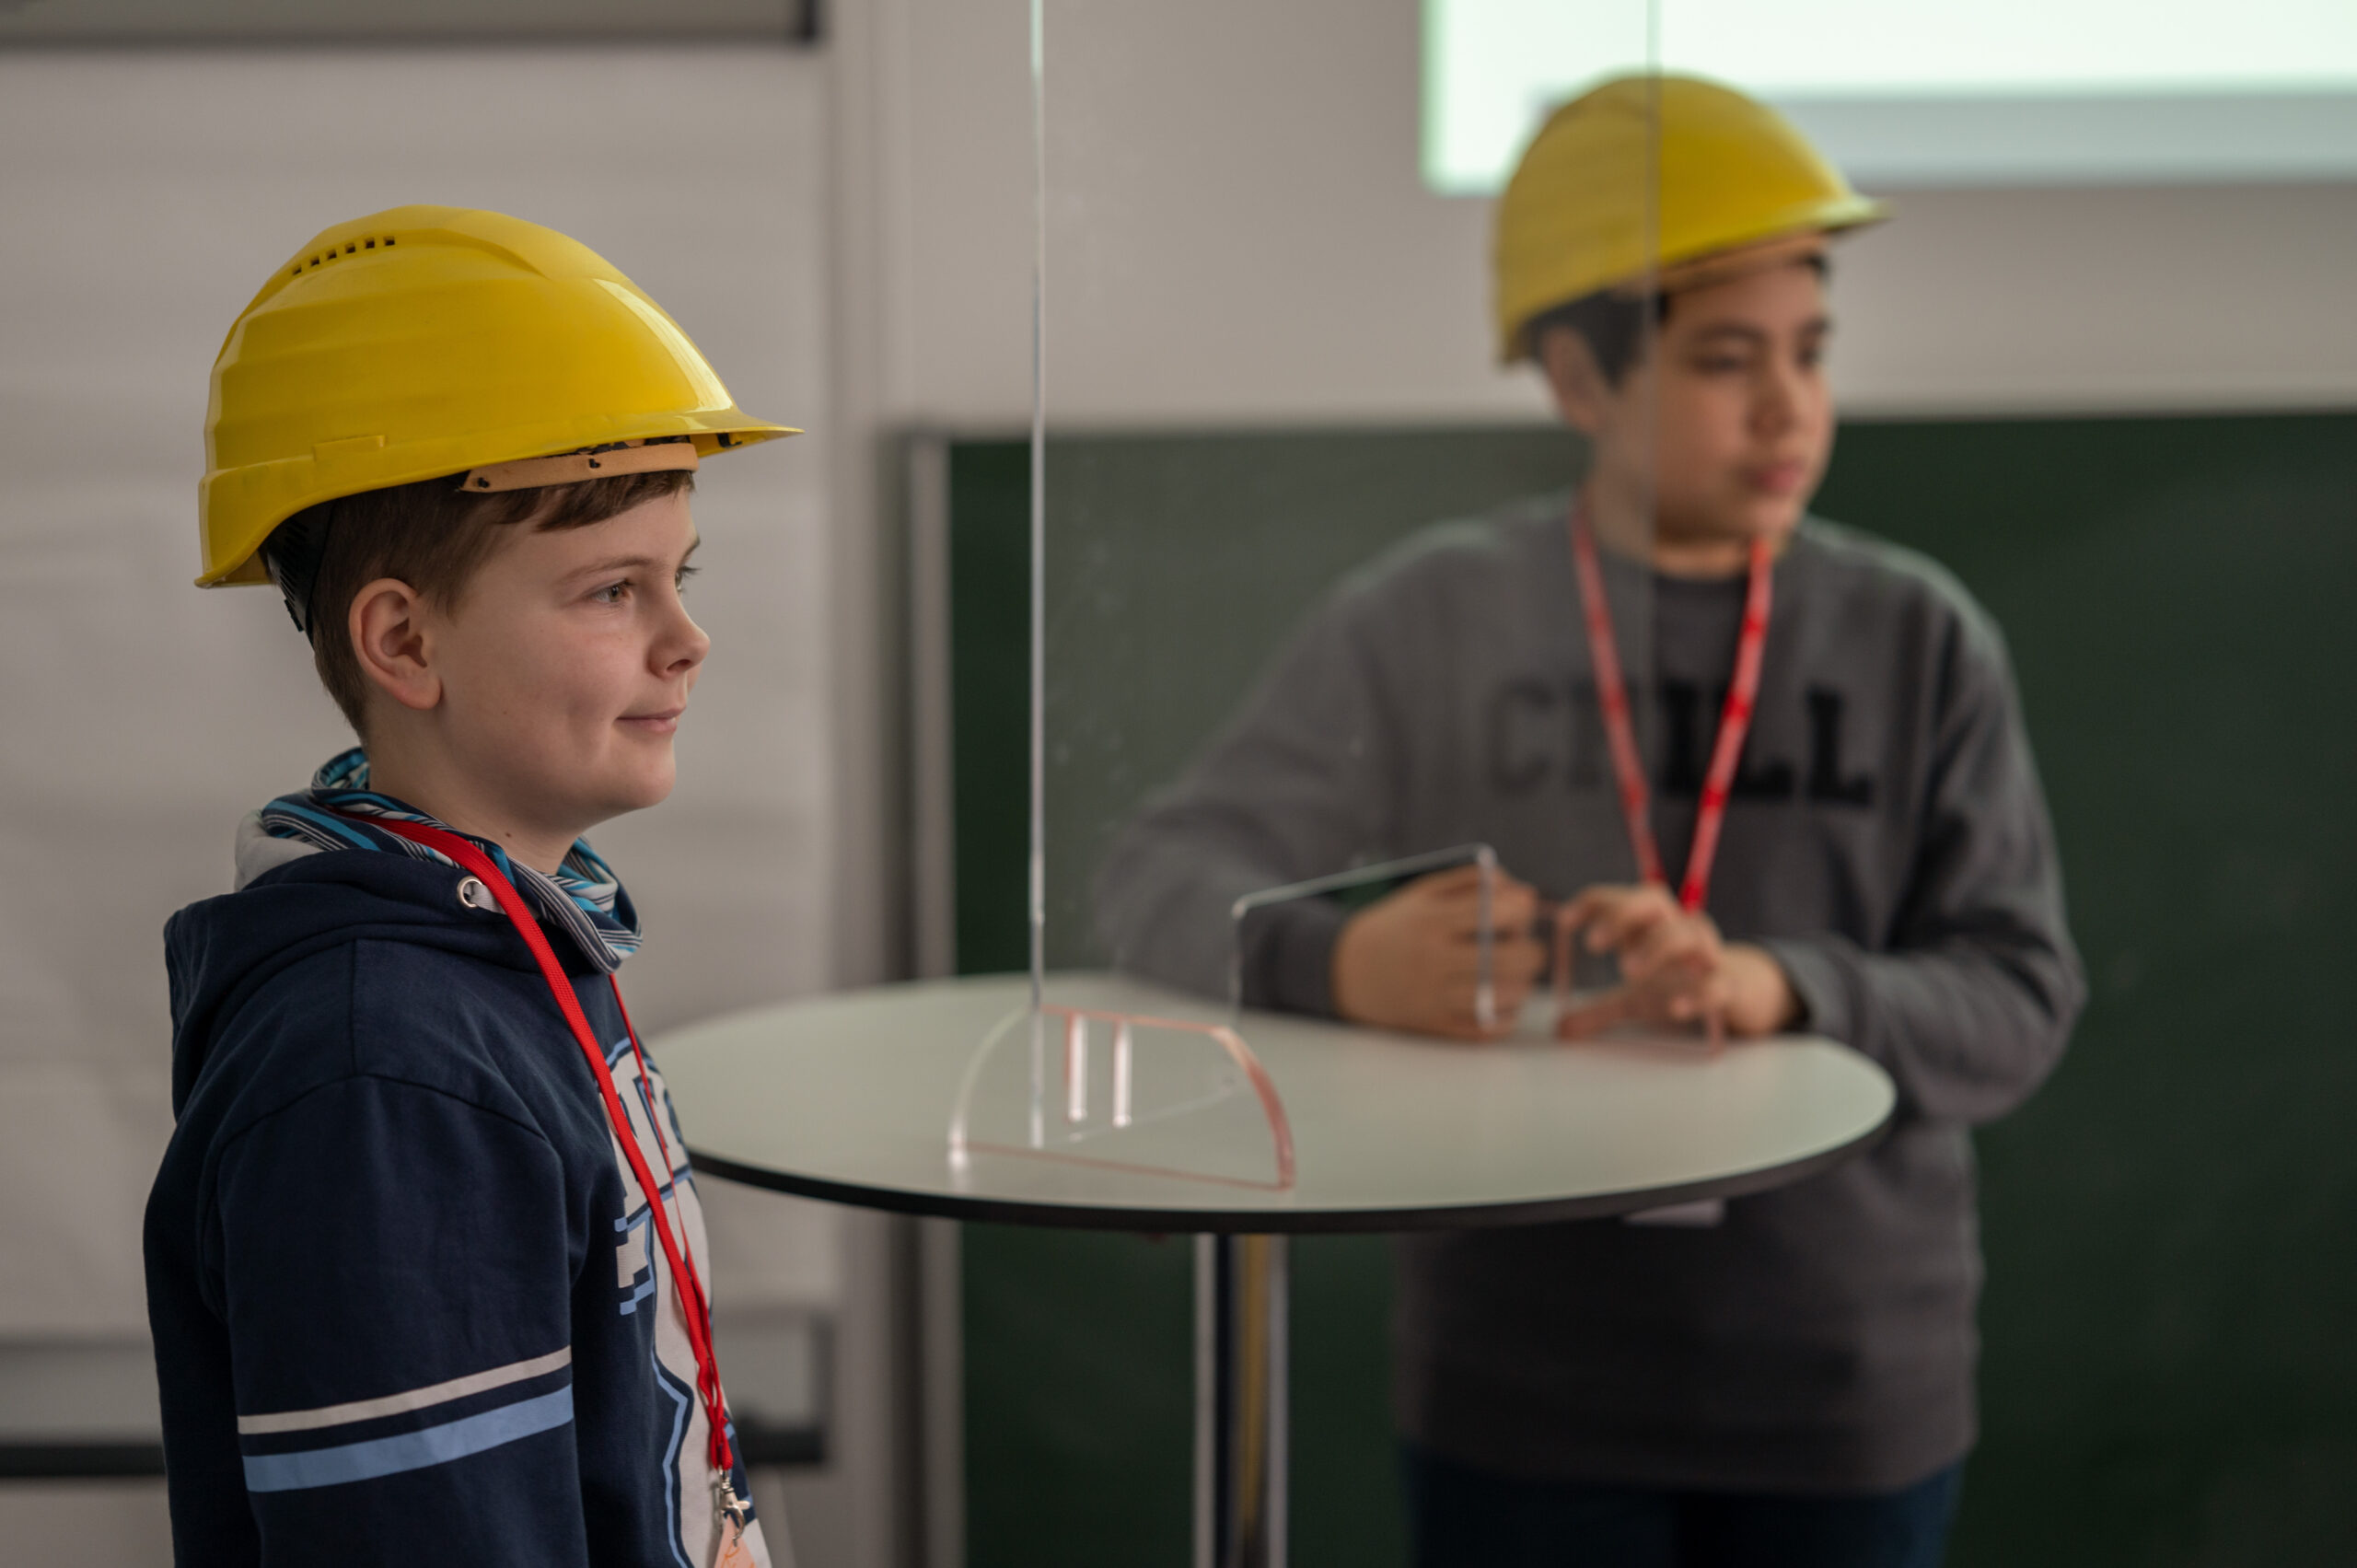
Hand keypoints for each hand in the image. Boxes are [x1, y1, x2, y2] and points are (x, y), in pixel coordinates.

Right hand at [1330, 865, 1544, 1039]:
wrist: (1346, 969)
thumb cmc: (1398, 925)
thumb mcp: (1425, 892)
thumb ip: (1474, 882)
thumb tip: (1525, 894)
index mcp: (1431, 920)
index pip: (1495, 911)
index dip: (1522, 909)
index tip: (1520, 911)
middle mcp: (1433, 959)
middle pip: (1507, 959)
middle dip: (1532, 952)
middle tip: (1529, 949)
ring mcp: (1433, 996)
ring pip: (1501, 997)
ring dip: (1522, 985)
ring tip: (1517, 975)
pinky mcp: (1433, 1025)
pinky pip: (1485, 1029)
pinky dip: (1506, 1017)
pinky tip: (1504, 1001)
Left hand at [1553, 882, 1799, 1041]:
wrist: (1741, 992)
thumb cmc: (1678, 983)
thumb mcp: (1635, 997)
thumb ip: (1598, 1010)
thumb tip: (1560, 1030)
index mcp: (1651, 926)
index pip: (1621, 898)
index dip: (1594, 903)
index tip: (1565, 922)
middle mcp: (1678, 929)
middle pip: (1654, 900)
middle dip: (1623, 914)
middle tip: (1594, 944)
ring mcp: (1706, 955)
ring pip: (1689, 933)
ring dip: (1657, 947)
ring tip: (1627, 971)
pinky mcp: (1729, 985)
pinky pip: (1718, 983)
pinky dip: (1698, 993)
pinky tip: (1676, 1009)